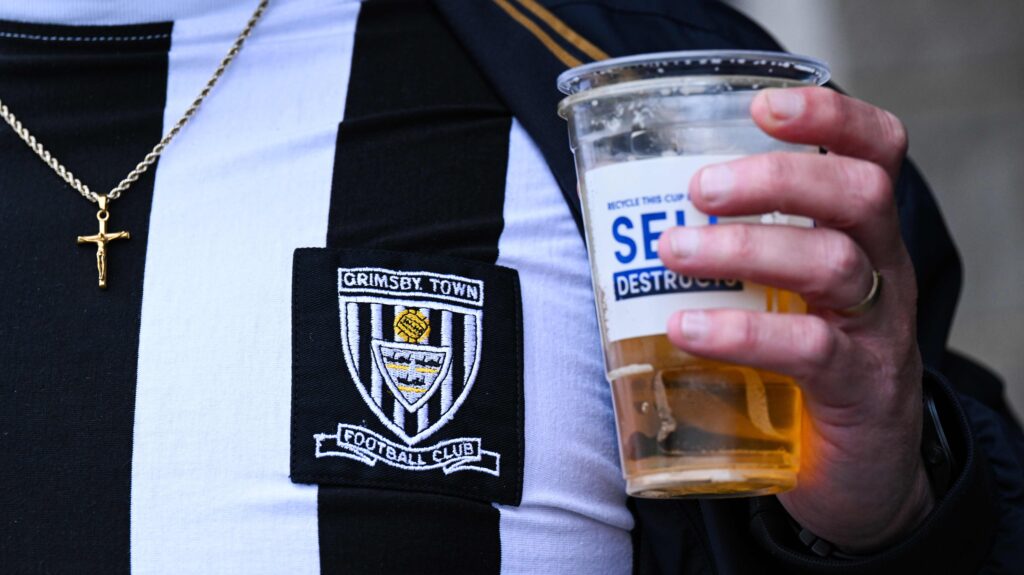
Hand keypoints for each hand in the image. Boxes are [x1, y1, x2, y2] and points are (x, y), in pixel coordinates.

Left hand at [656, 87, 933, 551]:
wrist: (859, 472)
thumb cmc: (803, 366)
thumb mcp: (785, 297)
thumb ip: (736, 258)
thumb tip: (625, 225)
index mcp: (861, 235)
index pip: (874, 153)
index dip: (831, 117)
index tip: (764, 104)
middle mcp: (881, 269)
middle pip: (857, 193)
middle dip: (777, 177)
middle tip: (702, 188)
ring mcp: (876, 329)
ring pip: (832, 262)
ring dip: (744, 248)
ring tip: (673, 250)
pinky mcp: (860, 389)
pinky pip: (809, 349)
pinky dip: (743, 332)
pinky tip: (687, 329)